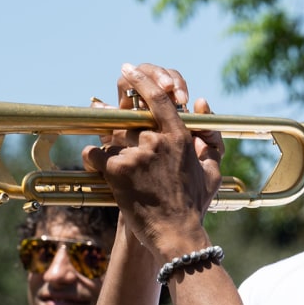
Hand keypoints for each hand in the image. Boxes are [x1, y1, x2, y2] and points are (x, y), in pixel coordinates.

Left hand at [83, 63, 223, 255]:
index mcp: (180, 136)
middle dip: (122, 128)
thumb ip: (209, 135)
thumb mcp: (211, 169)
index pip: (158, 97)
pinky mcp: (117, 170)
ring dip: (110, 148)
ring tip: (120, 168)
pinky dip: (92, 161)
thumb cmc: (194, 205)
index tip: (128, 69)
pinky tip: (100, 171)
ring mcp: (136, 154)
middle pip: (129, 120)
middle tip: (118, 134)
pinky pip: (93, 155)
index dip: (141, 80)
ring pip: (110, 137)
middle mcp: (156, 140)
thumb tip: (201, 101)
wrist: (176, 235)